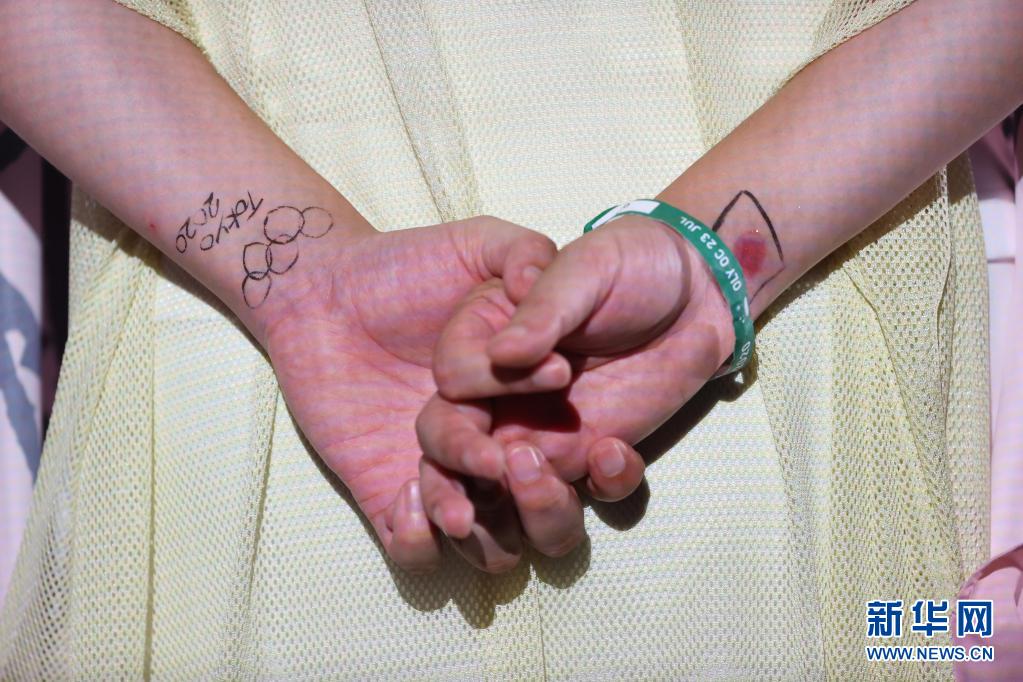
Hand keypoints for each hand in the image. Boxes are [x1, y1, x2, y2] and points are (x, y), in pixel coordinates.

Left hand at [257, 216, 562, 573]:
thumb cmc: (406, 268)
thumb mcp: (477, 245)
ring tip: (448, 490)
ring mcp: (443, 479)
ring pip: (488, 546)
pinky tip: (408, 494)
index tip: (593, 439)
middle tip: (512, 462)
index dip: (603, 468)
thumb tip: (550, 293)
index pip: (584, 461)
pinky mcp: (387, 495)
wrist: (324, 290)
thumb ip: (525, 254)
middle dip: (543, 506)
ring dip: (482, 531)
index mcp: (531, 408)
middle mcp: (497, 451)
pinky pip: (414, 552)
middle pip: (547, 517)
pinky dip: (419, 541)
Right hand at [417, 215, 735, 557]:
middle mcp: (501, 395)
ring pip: (512, 497)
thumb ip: (541, 307)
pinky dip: (603, 484)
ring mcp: (546, 431)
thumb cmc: (628, 263)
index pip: (452, 381)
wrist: (696, 286)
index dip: (486, 386)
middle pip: (453, 453)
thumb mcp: (585, 269)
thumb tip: (502, 354)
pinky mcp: (594, 454)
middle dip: (467, 473)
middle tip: (513, 465)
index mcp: (484, 339)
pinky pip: (589, 492)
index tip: (558, 371)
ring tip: (558, 476)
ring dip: (529, 502)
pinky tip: (617, 453)